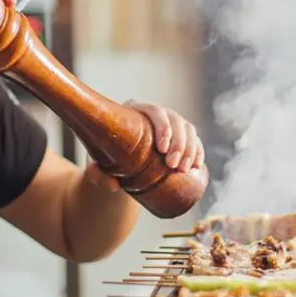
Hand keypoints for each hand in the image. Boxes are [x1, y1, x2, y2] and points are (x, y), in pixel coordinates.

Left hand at [84, 101, 204, 190]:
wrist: (116, 168)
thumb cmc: (105, 162)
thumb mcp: (98, 167)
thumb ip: (97, 175)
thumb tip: (113, 186)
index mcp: (135, 111)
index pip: (155, 111)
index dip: (163, 127)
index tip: (162, 149)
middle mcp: (155, 114)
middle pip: (175, 120)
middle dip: (179, 143)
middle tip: (173, 166)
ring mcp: (169, 124)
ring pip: (188, 129)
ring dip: (191, 148)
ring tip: (184, 169)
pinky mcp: (180, 138)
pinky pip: (194, 140)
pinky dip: (198, 151)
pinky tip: (197, 165)